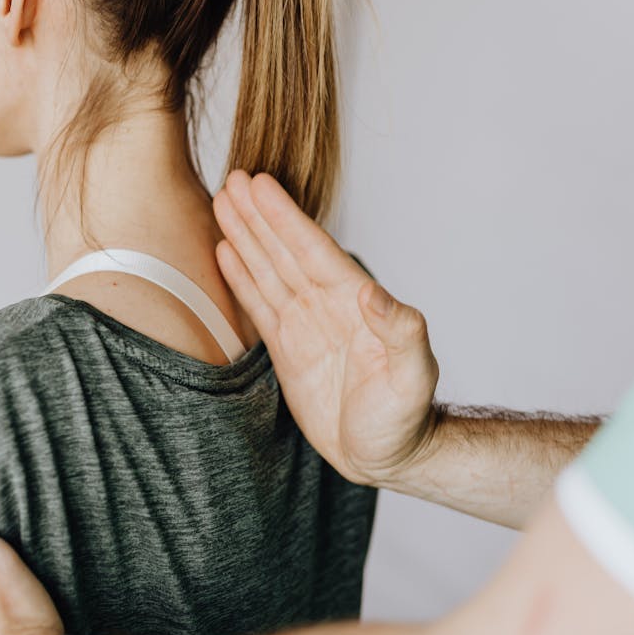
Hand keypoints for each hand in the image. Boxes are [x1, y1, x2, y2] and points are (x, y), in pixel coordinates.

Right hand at [213, 171, 440, 486]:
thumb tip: (372, 291)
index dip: (285, 218)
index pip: (313, 251)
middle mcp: (327, 306)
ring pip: (269, 270)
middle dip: (259, 216)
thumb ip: (400, 331)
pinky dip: (242, 277)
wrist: (386, 456)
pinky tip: (225, 252)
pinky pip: (260, 304)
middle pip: (285, 251)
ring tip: (221, 201)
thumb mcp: (412, 377)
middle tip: (232, 178)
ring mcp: (306, 325)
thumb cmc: (404, 420)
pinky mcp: (288, 349)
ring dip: (246, 237)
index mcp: (354, 303)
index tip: (261, 185)